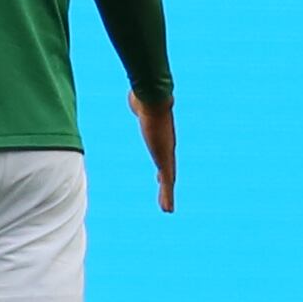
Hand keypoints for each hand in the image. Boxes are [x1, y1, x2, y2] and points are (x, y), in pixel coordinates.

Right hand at [130, 92, 175, 212]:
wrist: (154, 100)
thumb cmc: (145, 98)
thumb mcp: (140, 102)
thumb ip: (138, 101)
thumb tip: (132, 91)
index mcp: (159, 140)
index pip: (162, 158)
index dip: (162, 170)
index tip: (160, 179)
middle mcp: (166, 148)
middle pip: (167, 171)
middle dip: (166, 185)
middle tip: (166, 201)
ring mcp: (167, 155)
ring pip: (169, 180)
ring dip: (167, 196)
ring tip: (167, 210)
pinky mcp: (166, 161)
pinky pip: (168, 183)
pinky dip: (168, 197)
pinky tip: (168, 208)